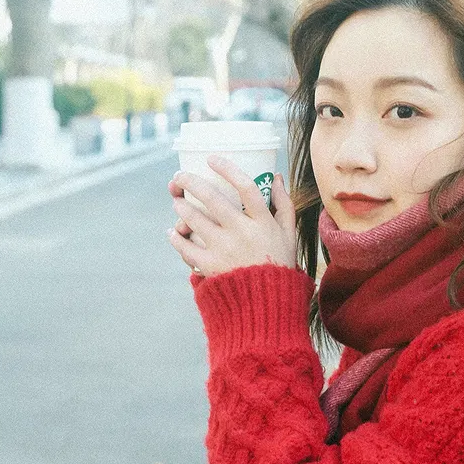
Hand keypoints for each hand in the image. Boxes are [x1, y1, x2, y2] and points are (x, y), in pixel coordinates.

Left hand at [168, 156, 298, 279]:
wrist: (266, 305)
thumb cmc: (279, 264)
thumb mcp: (289, 234)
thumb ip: (284, 204)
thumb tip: (276, 176)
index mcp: (263, 222)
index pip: (246, 187)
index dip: (227, 169)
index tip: (211, 159)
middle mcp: (242, 233)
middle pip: (212, 198)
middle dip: (190, 182)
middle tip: (179, 176)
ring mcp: (224, 249)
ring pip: (194, 219)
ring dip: (181, 207)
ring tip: (177, 202)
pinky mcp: (210, 266)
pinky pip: (186, 247)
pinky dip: (176, 238)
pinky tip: (173, 232)